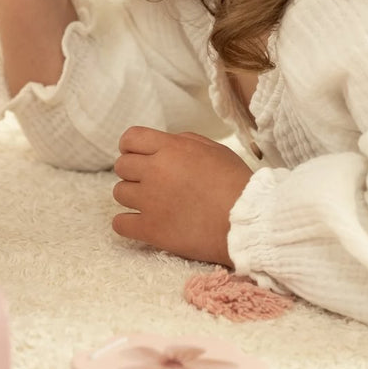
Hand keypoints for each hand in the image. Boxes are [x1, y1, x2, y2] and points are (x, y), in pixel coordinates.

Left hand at [111, 127, 253, 267]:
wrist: (248, 222)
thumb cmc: (238, 185)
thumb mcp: (216, 150)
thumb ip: (186, 142)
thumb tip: (165, 144)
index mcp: (171, 149)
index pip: (130, 138)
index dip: (131, 147)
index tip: (138, 156)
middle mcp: (155, 171)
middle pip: (122, 166)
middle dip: (134, 172)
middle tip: (151, 183)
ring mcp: (150, 201)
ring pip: (119, 193)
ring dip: (133, 197)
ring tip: (153, 204)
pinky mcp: (151, 229)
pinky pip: (119, 224)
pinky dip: (127, 224)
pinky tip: (142, 224)